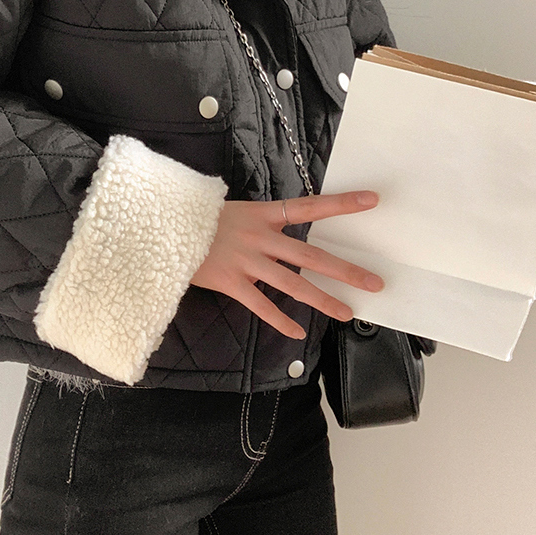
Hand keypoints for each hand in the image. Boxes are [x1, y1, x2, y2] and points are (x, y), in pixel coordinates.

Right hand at [191, 191, 382, 340]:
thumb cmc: (196, 217)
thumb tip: (283, 229)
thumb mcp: (233, 210)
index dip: (342, 204)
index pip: (310, 206)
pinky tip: (297, 333)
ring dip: (323, 300)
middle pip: (312, 255)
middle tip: (375, 282)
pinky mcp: (230, 283)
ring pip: (293, 285)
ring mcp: (246, 262)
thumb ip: (260, 222)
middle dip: (346, 270)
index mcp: (263, 214)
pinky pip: (260, 306)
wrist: (160, 226)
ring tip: (347, 312)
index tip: (372, 201)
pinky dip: (279, 320)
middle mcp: (260, 237)